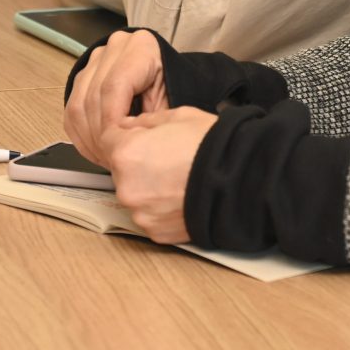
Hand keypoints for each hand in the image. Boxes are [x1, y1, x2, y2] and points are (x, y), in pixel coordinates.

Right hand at [64, 28, 168, 164]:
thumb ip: (148, 121)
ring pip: (79, 104)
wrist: (170, 80)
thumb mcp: (171, 106)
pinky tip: (94, 148)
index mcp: (142, 47)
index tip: (117, 145)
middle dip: (100, 134)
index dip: (112, 121)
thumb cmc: (175, 91)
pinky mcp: (86, 74)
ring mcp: (99, 58)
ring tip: (104, 156)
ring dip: (88, 136)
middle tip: (111, 158)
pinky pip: (72, 107)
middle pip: (93, 96)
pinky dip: (81, 132)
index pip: (113, 86)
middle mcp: (117, 47)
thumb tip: (126, 142)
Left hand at [97, 107, 218, 243]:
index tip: (140, 136)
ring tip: (177, 178)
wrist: (241, 180)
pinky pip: (149, 215)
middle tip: (166, 157)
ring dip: (147, 187)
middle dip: (136, 162)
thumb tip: (128, 126)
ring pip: (134, 194)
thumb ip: (144, 121)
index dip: (125, 134)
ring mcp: (140, 213)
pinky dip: (160, 207)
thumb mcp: (177, 116)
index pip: (107, 139)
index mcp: (125, 153)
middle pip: (120, 169)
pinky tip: (180, 196)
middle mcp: (126, 186)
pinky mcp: (155, 232)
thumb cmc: (212, 145)